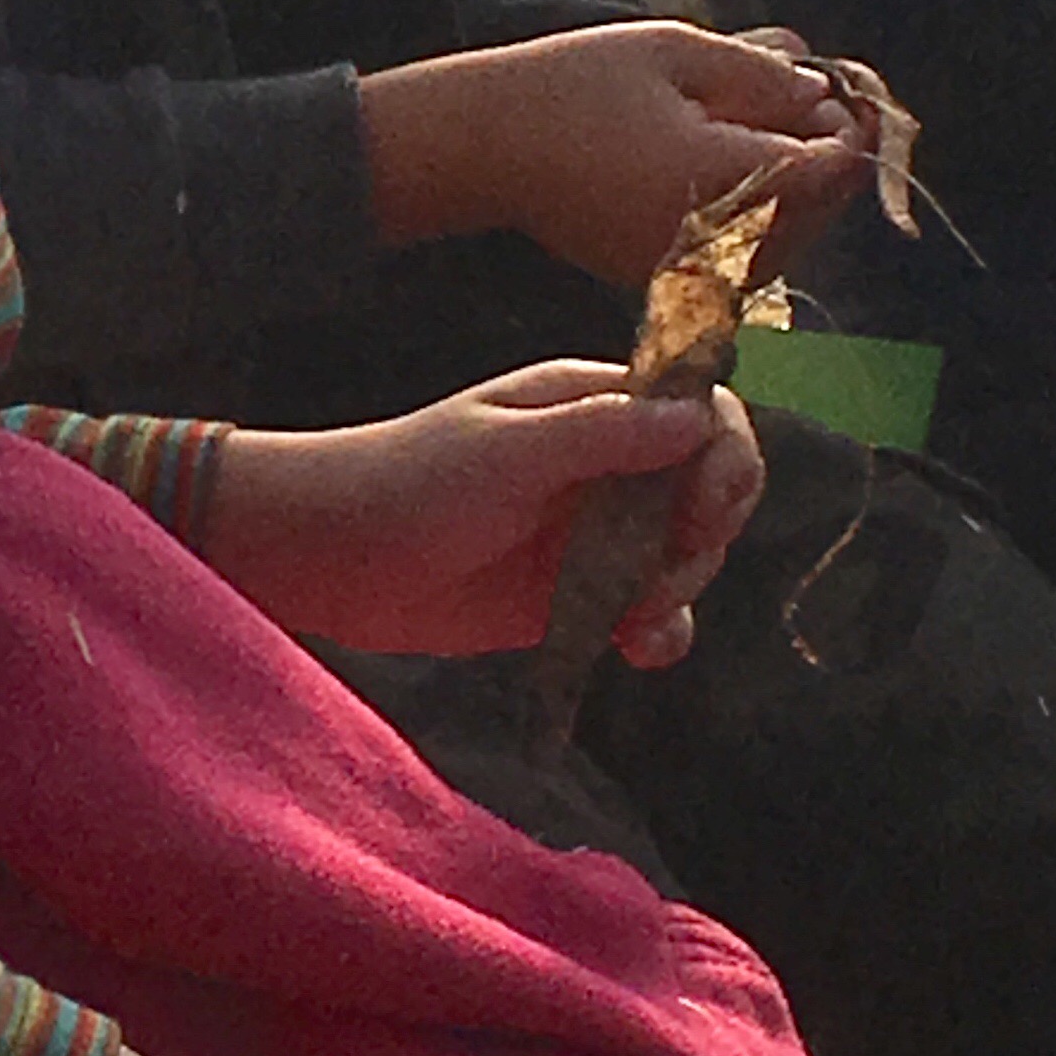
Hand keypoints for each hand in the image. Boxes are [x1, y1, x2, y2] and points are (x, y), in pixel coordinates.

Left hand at [199, 361, 763, 658]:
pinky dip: (658, 631)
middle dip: (704, 536)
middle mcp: (605, 462)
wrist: (331, 557)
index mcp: (591, 404)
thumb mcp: (507, 452)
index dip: (724, 459)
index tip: (704, 510)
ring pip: (685, 556)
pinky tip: (637, 651)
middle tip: (661, 576)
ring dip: (681, 591)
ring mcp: (591, 531)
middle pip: (708, 489)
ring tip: (636, 624)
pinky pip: (646, 612)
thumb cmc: (407, 482)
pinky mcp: (574, 595)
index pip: (702, 413)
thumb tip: (701, 418)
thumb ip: (604, 435)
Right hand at [361, 21, 868, 287]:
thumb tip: (820, 93)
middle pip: (819, 210)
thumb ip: (759, 72)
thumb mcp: (673, 50)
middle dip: (826, 156)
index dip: (849, 126)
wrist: (487, 147)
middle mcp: (716, 240)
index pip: (831, 166)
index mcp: (722, 179)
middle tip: (806, 98)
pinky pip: (743, 256)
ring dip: (796, 188)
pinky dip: (756, 214)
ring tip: (764, 125)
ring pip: (788, 239)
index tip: (839, 89)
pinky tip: (729, 164)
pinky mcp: (667, 281)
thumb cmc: (574, 86)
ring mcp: (692, 271)